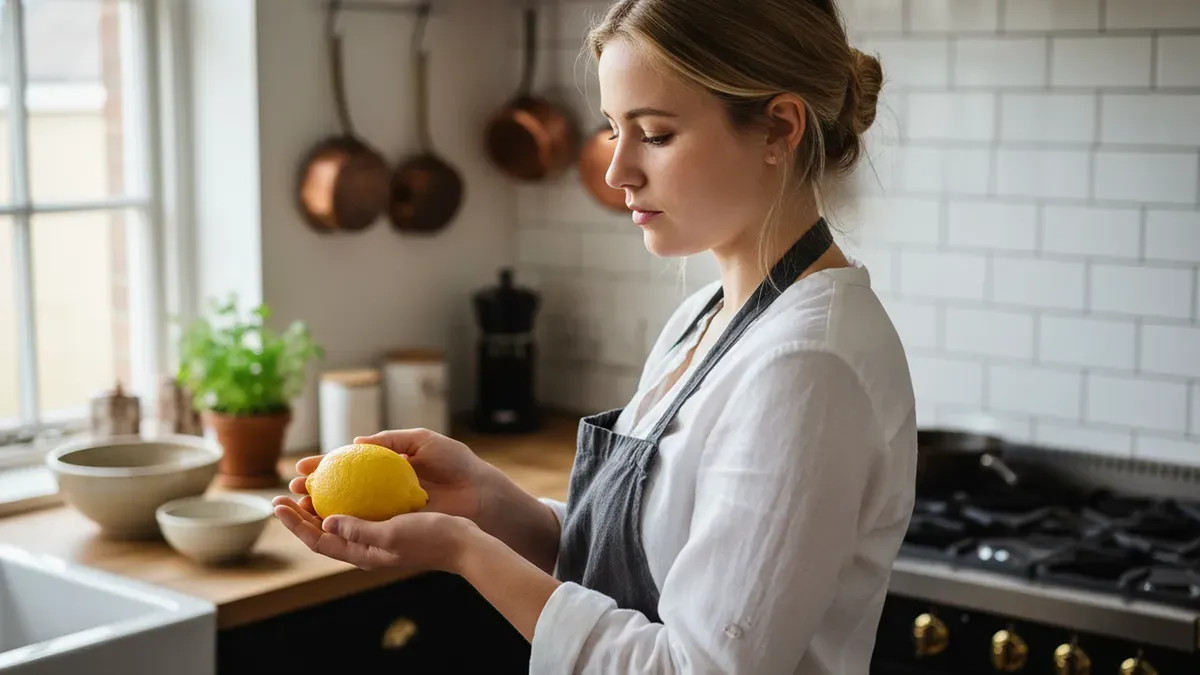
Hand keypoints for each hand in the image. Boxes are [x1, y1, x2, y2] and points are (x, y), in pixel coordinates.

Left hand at [272, 496, 477, 573]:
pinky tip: (342, 483)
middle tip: (281, 494)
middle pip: (322, 533)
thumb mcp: (392, 534)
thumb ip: (359, 530)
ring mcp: (375, 538)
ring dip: (317, 507)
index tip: (278, 504)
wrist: (462, 542)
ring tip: (303, 489)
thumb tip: (326, 523)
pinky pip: (356, 513)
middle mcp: (364, 548)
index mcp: (362, 554)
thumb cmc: (430, 537)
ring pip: (337, 523)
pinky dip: (342, 500)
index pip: (318, 541)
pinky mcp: (387, 525)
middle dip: (299, 516)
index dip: (294, 524)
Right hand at [286, 428, 492, 521]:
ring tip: (298, 506)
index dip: (322, 466)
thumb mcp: (423, 442)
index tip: (301, 467)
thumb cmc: (456, 463)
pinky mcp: (397, 527)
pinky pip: (366, 527)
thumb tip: (356, 442)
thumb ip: (391, 441)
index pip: (347, 465)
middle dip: (311, 490)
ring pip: (345, 511)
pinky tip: (325, 524)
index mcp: (387, 467)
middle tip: (291, 489)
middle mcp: (383, 490)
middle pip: (339, 490)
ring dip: (318, 510)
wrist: (480, 492)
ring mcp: (388, 510)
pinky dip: (344, 526)